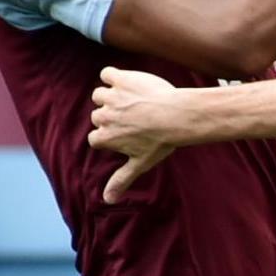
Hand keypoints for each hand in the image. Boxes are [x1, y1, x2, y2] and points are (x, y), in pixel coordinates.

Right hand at [90, 66, 191, 201]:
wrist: (178, 116)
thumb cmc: (161, 142)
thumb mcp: (140, 164)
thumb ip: (121, 180)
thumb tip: (107, 201)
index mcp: (106, 137)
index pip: (96, 138)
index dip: (110, 137)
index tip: (128, 136)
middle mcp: (104, 116)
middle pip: (98, 116)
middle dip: (114, 117)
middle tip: (136, 119)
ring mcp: (111, 97)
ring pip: (100, 95)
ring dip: (112, 97)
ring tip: (133, 102)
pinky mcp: (121, 79)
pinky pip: (107, 74)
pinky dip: (113, 76)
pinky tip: (127, 82)